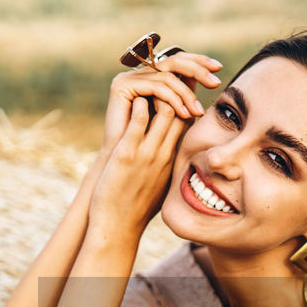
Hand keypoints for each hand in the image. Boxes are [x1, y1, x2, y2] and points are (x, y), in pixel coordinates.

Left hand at [88, 95, 186, 240]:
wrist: (118, 226)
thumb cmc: (136, 206)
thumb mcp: (160, 184)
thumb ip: (166, 165)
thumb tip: (168, 152)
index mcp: (174, 160)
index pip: (188, 123)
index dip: (186, 103)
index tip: (177, 91)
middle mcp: (165, 154)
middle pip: (182, 112)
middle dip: (177, 92)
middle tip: (165, 80)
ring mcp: (147, 153)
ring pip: (165, 111)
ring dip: (158, 94)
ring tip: (148, 87)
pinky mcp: (127, 154)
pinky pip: (138, 121)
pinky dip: (139, 105)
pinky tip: (134, 98)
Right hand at [100, 51, 222, 156]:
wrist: (123, 163)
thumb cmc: (151, 146)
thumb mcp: (175, 118)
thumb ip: (186, 99)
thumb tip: (211, 80)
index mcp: (153, 79)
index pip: (179, 63)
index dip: (199, 62)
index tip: (219, 69)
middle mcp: (142, 75)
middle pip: (174, 61)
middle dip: (198, 68)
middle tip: (215, 81)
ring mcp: (131, 78)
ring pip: (168, 76)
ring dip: (186, 94)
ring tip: (198, 112)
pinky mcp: (123, 85)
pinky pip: (155, 86)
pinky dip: (173, 98)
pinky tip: (184, 113)